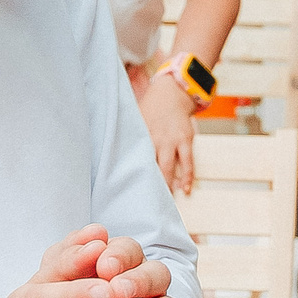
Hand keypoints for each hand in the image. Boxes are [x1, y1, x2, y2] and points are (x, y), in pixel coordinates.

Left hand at [135, 70, 198, 194]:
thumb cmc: (149, 109)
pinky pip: (187, 162)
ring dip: (167, 185)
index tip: (124, 191)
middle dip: (147, 186)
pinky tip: (185, 189)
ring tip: (164, 203)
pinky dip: (187, 176)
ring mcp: (171, 140)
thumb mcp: (135, 120)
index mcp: (139, 136)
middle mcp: (154, 139)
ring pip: (168, 167)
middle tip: (144, 204)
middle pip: (149, 167)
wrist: (171, 93)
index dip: (129, 176)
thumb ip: (128, 138)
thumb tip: (110, 155)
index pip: (132, 159)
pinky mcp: (185, 139)